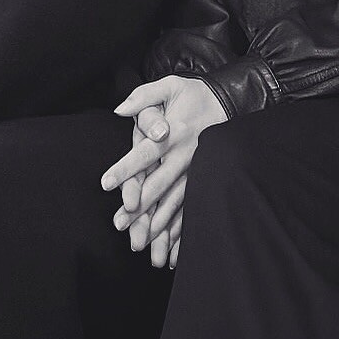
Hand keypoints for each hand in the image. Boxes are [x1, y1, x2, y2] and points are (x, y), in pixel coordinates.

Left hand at [101, 75, 226, 261]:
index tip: (106, 183)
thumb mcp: (170, 85)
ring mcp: (195, 172)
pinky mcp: (203, 182)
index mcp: (173, 133)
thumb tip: (120, 110)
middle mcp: (184, 156)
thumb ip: (143, 97)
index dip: (126, 168)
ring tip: (140, 244)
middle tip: (119, 224)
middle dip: (139, 207)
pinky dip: (181, 232)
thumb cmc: (194, 94)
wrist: (231, 102)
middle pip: (159, 185)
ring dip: (158, 226)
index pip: (145, 153)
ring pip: (175, 203)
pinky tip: (172, 252)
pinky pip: (191, 209)